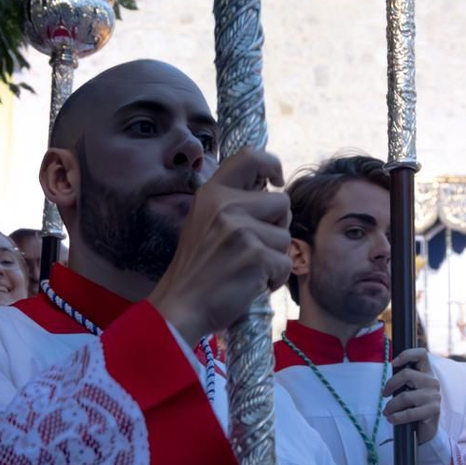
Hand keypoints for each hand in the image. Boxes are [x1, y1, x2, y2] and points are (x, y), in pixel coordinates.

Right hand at [148, 149, 291, 346]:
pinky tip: (250, 285)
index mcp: (211, 193)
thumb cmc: (195, 270)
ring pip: (285, 236)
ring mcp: (241, 230)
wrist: (180, 307)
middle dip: (276, 226)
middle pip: (281, 202)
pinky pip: (285, 263)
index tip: (275, 181)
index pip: (250, 157)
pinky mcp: (256, 256)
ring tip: (245, 270)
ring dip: (273, 257)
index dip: (271, 164)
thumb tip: (270, 191)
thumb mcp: (202, 223)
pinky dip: (273, 279)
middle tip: (252, 248)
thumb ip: (230, 204)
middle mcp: (225, 206)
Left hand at [382, 348, 440, 444]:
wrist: (426, 429)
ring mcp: (434, 396)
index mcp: (427, 373)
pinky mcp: (434, 410)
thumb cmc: (414, 407)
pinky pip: (409, 412)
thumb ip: (403, 381)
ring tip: (386, 412)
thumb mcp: (408, 390)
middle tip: (384, 394)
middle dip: (390, 385)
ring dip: (391, 405)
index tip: (393, 363)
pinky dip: (397, 417)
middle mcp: (432, 381)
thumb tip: (389, 378)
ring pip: (405, 396)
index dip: (406, 354)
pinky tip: (392, 419)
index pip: (421, 354)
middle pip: (406, 374)